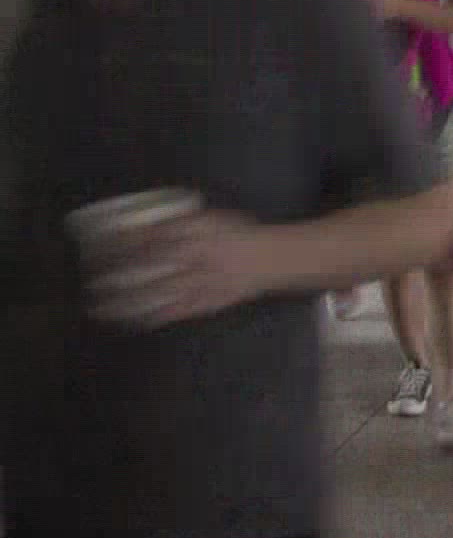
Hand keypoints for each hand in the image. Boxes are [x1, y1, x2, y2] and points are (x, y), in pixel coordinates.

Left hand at [92, 210, 276, 328]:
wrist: (276, 259)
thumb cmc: (241, 236)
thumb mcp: (214, 218)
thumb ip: (184, 222)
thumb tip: (147, 224)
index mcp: (202, 232)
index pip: (157, 235)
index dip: (128, 240)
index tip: (102, 243)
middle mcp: (200, 257)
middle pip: (153, 263)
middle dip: (121, 270)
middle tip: (92, 274)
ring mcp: (204, 282)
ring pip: (161, 291)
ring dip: (129, 298)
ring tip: (99, 304)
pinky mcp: (208, 303)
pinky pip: (177, 311)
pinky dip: (152, 316)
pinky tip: (131, 319)